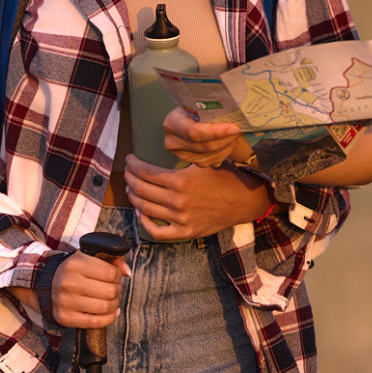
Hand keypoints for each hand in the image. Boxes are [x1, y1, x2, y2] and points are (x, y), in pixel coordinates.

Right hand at [40, 250, 127, 329]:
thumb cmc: (75, 270)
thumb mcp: (90, 257)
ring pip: (105, 307)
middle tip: (113, 289)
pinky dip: (109, 319)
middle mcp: (69, 282)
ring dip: (114, 304)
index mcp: (75, 263)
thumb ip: (113, 258)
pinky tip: (112, 313)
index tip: (114, 276)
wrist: (47, 285)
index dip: (118, 275)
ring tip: (112, 300)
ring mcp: (65, 302)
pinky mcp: (65, 318)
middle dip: (117, 290)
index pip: (111, 272)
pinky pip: (95, 322)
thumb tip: (127, 273)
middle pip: (110, 291)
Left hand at [123, 155, 270, 241]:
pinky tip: (141, 212)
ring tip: (131, 188)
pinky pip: (156, 231)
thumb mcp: (207, 159)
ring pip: (145, 208)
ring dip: (133, 197)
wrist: (244, 200)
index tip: (130, 159)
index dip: (134, 165)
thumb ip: (187, 154)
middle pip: (141, 189)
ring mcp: (180, 219)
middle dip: (129, 178)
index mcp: (181, 181)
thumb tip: (170, 140)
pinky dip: (144, 222)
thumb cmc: (226, 176)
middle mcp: (178, 201)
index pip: (146, 172)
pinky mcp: (185, 232)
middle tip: (128, 172)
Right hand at [162, 109, 252, 167]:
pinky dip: (222, 153)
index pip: (195, 132)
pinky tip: (227, 143)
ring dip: (226, 146)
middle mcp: (172, 141)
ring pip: (209, 156)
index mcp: (173, 122)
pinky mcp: (189, 162)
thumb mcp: (198, 102)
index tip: (235, 129)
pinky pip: (210, 162)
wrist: (187, 116)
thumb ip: (211, 108)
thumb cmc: (194, 106)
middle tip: (239, 130)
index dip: (217, 132)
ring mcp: (180, 154)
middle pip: (205, 146)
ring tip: (234, 135)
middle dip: (226, 139)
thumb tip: (235, 110)